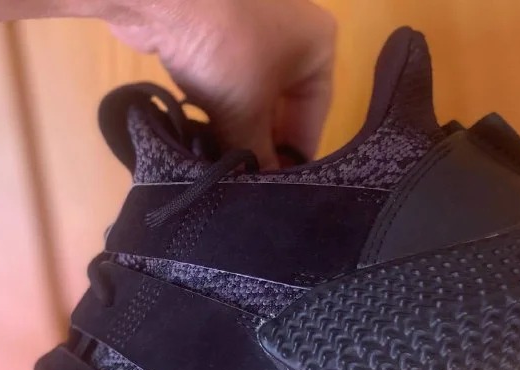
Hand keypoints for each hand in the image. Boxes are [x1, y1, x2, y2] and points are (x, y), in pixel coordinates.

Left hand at [110, 0, 336, 167]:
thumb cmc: (225, 49)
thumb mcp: (246, 113)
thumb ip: (256, 154)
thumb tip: (259, 186)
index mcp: (318, 48)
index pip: (313, 117)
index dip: (294, 157)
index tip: (276, 188)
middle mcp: (291, 33)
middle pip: (281, 107)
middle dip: (260, 143)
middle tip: (245, 181)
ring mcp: (250, 30)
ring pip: (250, 96)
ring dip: (235, 129)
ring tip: (222, 166)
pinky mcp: (213, 32)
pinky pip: (224, 81)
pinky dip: (215, 108)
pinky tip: (201, 135)